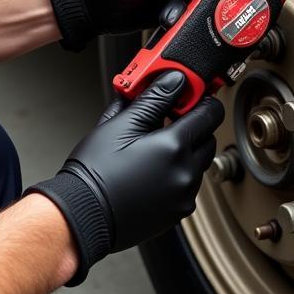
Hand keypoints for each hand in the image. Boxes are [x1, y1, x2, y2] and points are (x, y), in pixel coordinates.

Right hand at [26, 71, 223, 284]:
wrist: (84, 213)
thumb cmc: (95, 172)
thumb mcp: (121, 124)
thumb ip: (154, 98)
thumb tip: (174, 80)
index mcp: (174, 147)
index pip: (210, 113)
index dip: (201, 99)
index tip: (189, 95)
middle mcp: (185, 173)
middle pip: (208, 138)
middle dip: (193, 126)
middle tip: (167, 119)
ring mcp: (183, 196)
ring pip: (199, 163)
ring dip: (186, 151)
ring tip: (153, 147)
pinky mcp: (177, 212)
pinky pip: (188, 185)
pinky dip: (177, 174)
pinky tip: (152, 169)